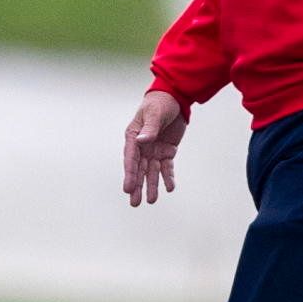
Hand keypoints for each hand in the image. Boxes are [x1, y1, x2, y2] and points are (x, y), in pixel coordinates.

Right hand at [121, 90, 187, 206]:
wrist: (175, 98)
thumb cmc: (160, 103)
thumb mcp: (154, 114)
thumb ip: (149, 129)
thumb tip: (142, 141)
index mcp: (134, 136)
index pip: (131, 158)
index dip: (130, 174)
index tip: (127, 189)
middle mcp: (142, 146)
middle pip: (139, 170)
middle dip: (137, 186)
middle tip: (134, 203)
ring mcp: (154, 150)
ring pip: (152, 172)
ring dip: (152, 186)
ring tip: (151, 201)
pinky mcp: (167, 152)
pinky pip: (167, 168)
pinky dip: (168, 177)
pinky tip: (169, 188)